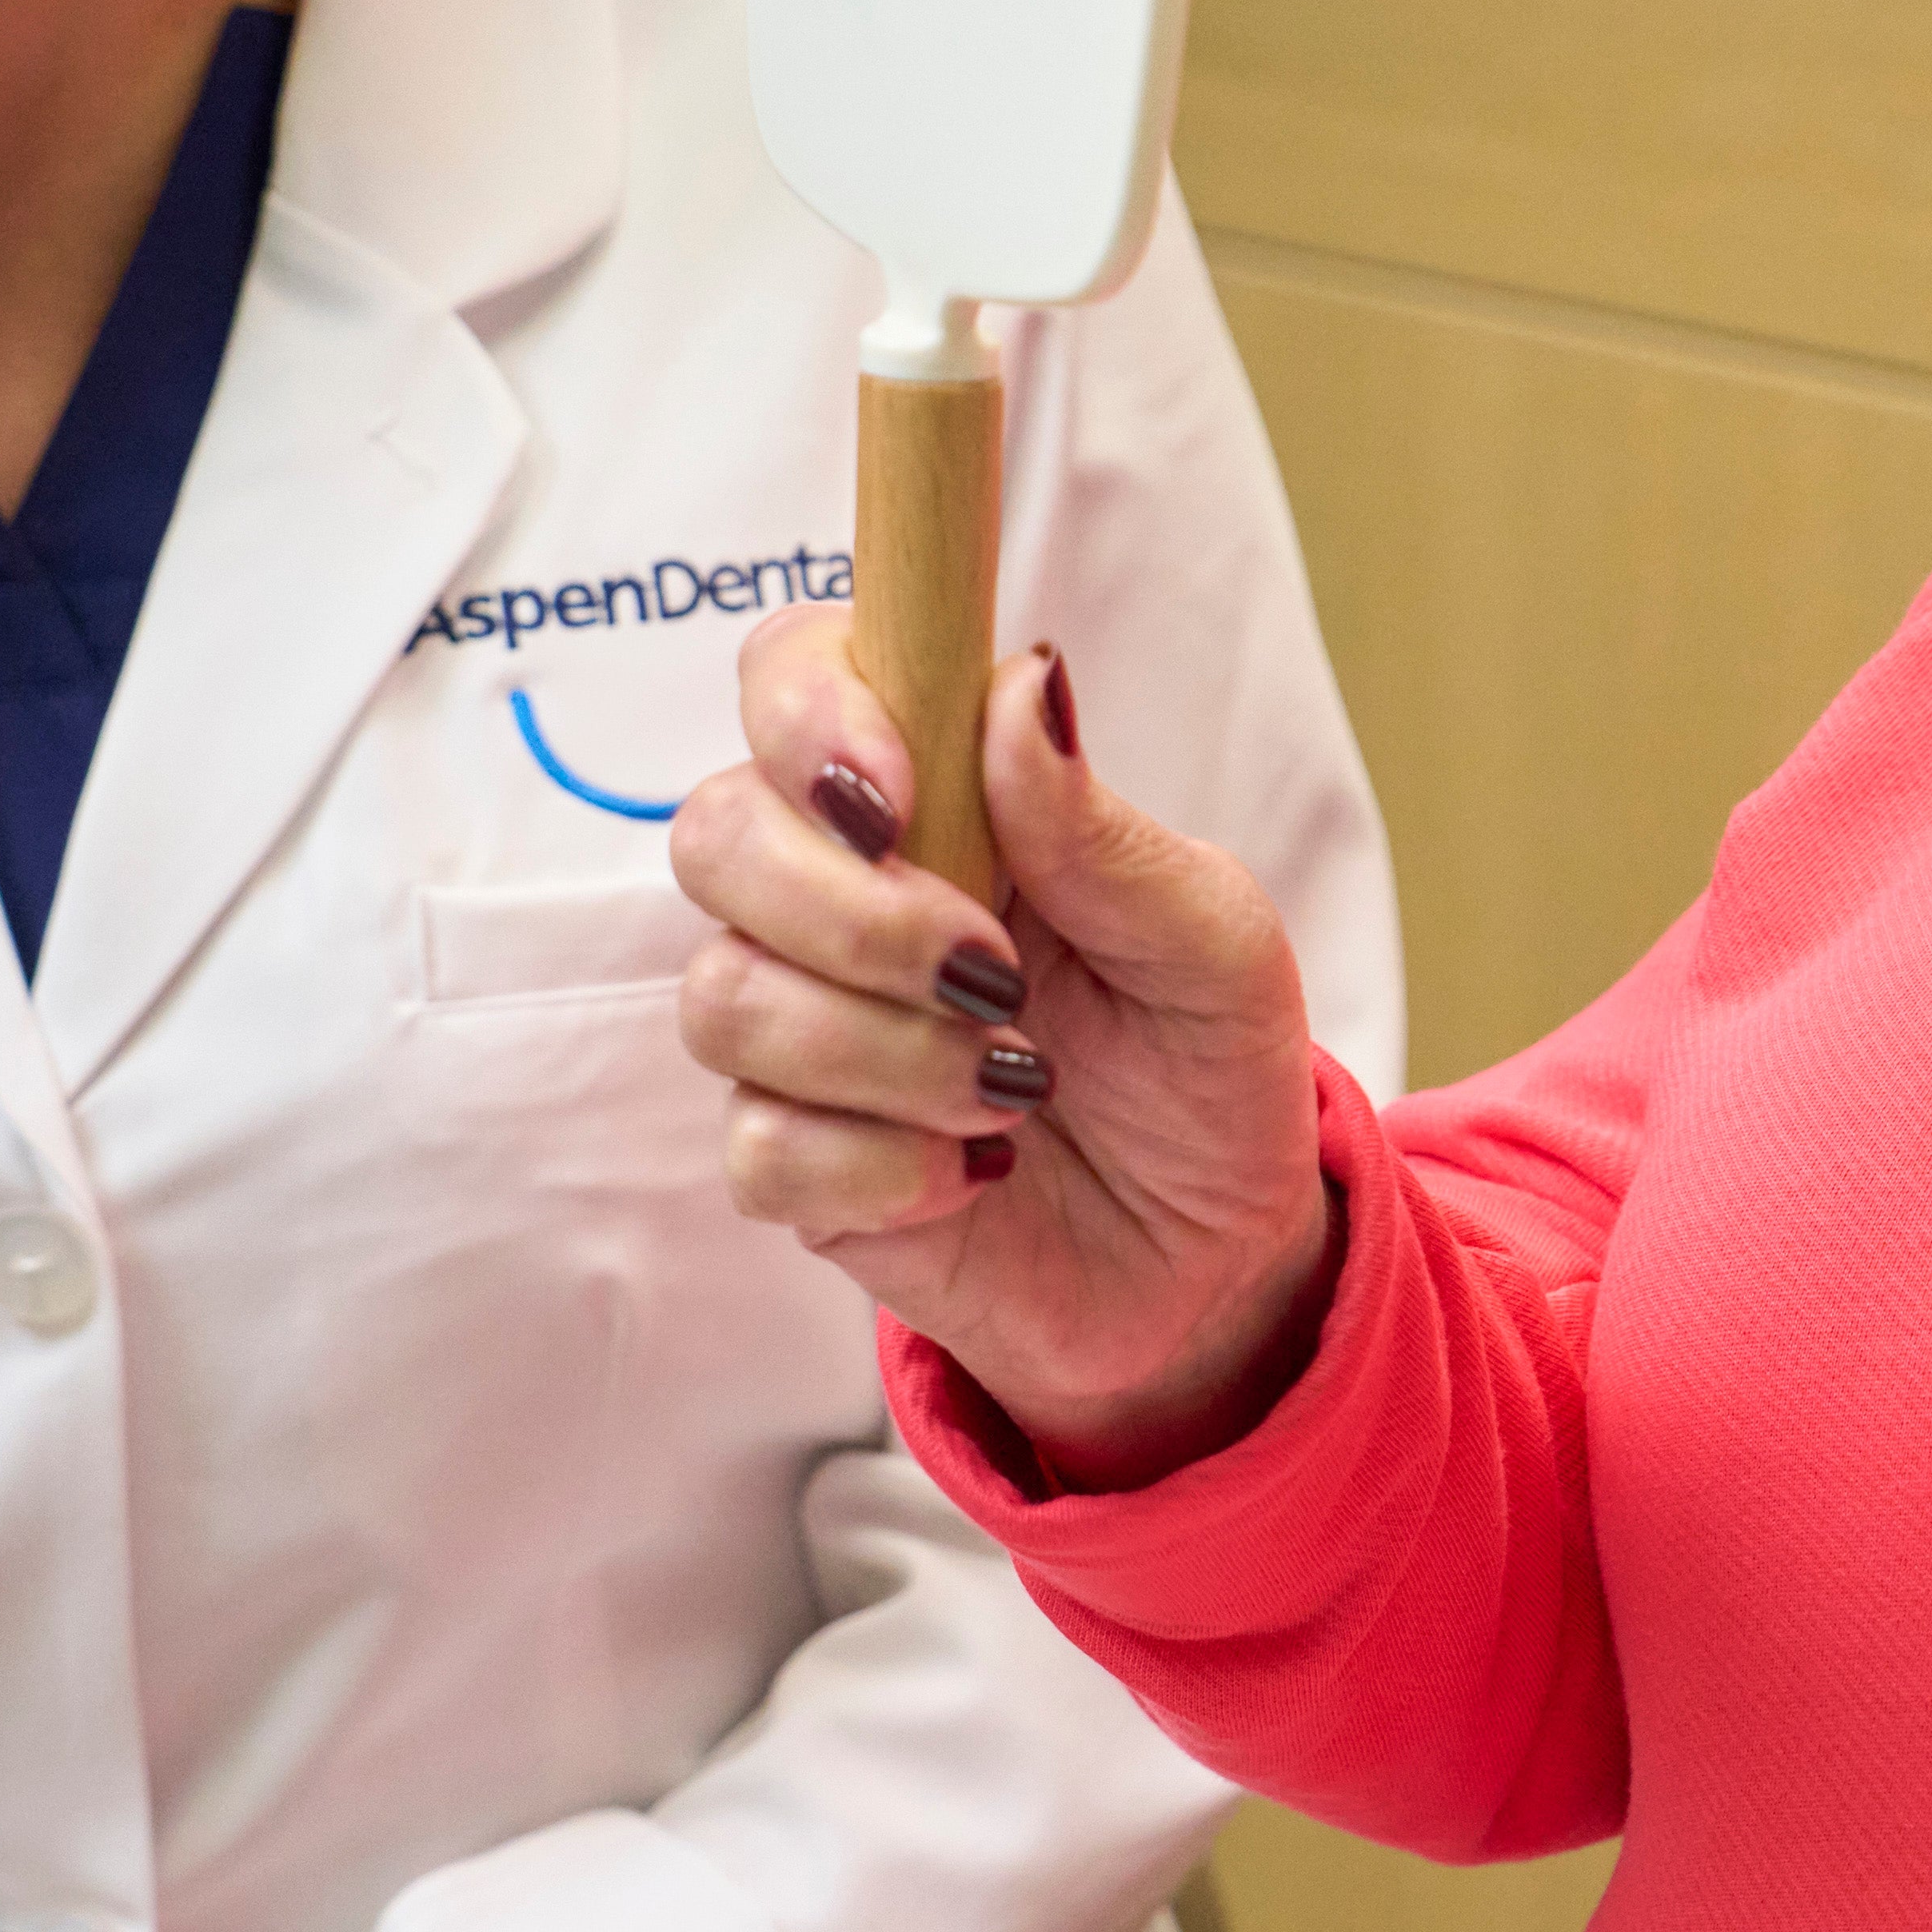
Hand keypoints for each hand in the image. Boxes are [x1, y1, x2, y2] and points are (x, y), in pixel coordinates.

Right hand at [676, 609, 1334, 1478]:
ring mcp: (800, 1030)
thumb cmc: (1206, 1061)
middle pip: (713, 833)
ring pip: (723, 999)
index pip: (792, 677)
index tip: (894, 799)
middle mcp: (839, 894)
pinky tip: (973, 1173)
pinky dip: (882, 1167)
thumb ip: (1097, 825)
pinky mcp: (794, 1165)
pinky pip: (758, 1148)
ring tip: (1018, 1087)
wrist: (1217, 1254)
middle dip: (852, 914)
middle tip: (997, 976)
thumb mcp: (1207, 936)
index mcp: (938, 799)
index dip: (807, 715)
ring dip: (887, 1053)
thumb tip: (1021, 686)